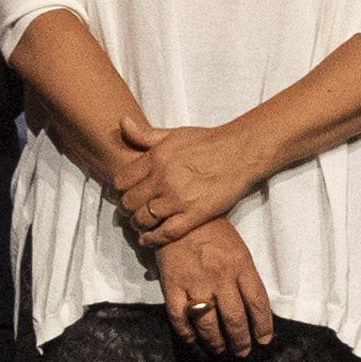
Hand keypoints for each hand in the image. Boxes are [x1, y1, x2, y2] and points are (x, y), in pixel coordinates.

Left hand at [107, 118, 257, 254]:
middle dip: (127, 208)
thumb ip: (145, 134)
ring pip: (143, 219)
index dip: (120, 190)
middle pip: (130, 202)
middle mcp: (164, 178)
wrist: (240, 153)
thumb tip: (122, 122)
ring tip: (140, 223)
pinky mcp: (195, 215)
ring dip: (138, 224)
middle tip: (131, 210)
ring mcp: (179, 198)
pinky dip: (152, 239)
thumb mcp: (173, 134)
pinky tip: (147, 239)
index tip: (124, 193)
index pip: (122, 181)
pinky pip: (166, 233)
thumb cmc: (208, 142)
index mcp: (156, 158)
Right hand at [154, 221, 276, 356]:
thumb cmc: (213, 232)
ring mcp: (195, 282)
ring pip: (208, 323)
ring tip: (221, 349)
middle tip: (242, 351)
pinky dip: (187, 334)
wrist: (179, 214)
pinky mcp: (172, 285)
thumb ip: (245, 277)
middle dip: (241, 341)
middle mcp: (220, 277)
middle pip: (235, 318)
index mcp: (240, 265)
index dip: (263, 326)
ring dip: (216, 342)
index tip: (264, 339)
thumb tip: (253, 309)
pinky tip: (193, 341)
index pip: (258, 302)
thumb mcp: (238, 250)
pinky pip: (179, 317)